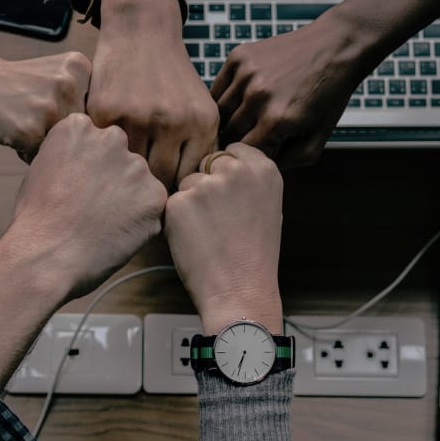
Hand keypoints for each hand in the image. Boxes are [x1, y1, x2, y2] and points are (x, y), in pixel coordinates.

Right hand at [0, 51, 90, 160]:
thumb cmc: (14, 82)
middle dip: (59, 133)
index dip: (71, 118)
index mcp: (80, 68)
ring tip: (22, 122)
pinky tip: (12, 130)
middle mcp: (69, 85)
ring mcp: (50, 108)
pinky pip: (39, 157)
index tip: (50, 106)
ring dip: (43, 144)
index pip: (94, 113)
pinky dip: (26, 151)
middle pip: (80, 132)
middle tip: (33, 115)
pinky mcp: (30, 130)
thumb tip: (103, 143)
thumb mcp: (55, 73)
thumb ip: (81, 97)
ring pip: (62, 146)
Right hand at [5, 113, 166, 300]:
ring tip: (101, 224)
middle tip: (92, 206)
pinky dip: (140, 221)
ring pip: (138, 181)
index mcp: (79, 127)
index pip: (94, 140)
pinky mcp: (154, 195)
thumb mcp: (41, 168)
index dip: (86, 166)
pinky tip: (115, 234)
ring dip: (128, 198)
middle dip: (111, 177)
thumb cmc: (36, 218)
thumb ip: (71, 154)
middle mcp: (111, 138)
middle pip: (119, 156)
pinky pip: (152, 206)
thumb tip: (87, 162)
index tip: (75, 186)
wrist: (47, 255)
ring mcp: (136, 166)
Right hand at [88, 0, 218, 188]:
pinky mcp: (106, 112)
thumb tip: (192, 193)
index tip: (164, 188)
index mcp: (201, 123)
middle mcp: (172, 122)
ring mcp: (137, 117)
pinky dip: (105, 152)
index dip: (176, 188)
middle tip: (140, 186)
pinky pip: (105, 149)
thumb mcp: (199, 106)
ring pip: (130, 168)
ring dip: (125, 172)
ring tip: (122, 173)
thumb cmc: (172, 76)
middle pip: (160, 179)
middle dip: (150, 185)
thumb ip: (199, 147)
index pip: (188, 178)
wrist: (141, 31)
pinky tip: (105, 151)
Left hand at [164, 143, 282, 332]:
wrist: (240, 290)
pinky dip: (177, 220)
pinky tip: (195, 240)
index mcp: (263, 169)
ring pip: (187, 183)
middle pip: (207, 163)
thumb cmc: (254, 255)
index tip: (229, 193)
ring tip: (209, 233)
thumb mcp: (267, 206)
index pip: (232, 150)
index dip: (226, 171)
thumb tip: (225, 163)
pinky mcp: (179, 202)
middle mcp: (235, 170)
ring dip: (191, 202)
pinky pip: (172, 203)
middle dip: (207, 184)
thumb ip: (248, 180)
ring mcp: (206, 185)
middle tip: (219, 219)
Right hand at [211, 0, 439, 167]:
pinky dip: (224, 97)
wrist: (336, 46)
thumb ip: (290, 161)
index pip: (245, 153)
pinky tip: (242, 98)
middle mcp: (258, 96)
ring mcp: (246, 74)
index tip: (258, 152)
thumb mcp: (319, 137)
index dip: (251, 156)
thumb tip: (259, 167)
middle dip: (239, 139)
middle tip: (252, 135)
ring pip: (219, 112)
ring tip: (246, 118)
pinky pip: (218, 88)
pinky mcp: (239, 57)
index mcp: (277, 121)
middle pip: (229, 133)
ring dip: (230, 119)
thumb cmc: (329, 94)